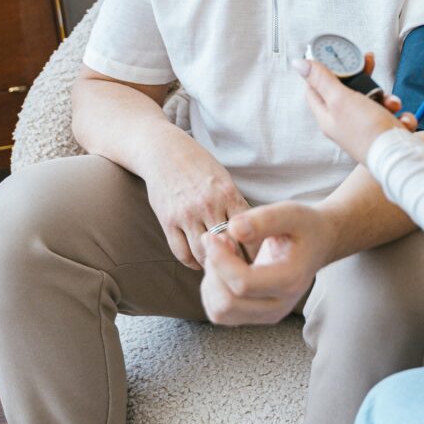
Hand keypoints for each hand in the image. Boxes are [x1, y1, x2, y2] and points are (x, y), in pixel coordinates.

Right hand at [141, 127, 250, 270]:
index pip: (248, 232)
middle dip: (237, 262)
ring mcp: (186, 214)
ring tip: (220, 267)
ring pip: (204, 254)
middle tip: (241, 271)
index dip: (255, 250)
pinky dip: (193, 262)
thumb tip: (254, 235)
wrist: (164, 152)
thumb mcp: (223, 180)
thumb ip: (236, 206)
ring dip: (213, 265)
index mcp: (227, 193)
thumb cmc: (199, 166)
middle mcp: (208, 204)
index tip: (258, 259)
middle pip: (228, 247)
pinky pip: (182, 253)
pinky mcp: (168, 221)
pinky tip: (199, 261)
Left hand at [201, 201, 332, 324]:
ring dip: (212, 281)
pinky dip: (212, 291)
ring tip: (223, 253)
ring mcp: (267, 314)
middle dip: (215, 269)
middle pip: (228, 302)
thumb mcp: (291, 213)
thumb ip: (264, 219)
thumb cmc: (304, 226)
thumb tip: (234, 229)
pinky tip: (224, 267)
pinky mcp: (256, 316)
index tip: (213, 236)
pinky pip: (220, 314)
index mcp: (290, 280)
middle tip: (219, 240)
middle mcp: (280, 305)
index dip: (221, 260)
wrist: (317, 243)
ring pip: (220, 312)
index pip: (243, 283)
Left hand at [294, 55, 416, 165]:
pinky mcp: (382, 131)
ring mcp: (364, 127)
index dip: (322, 70)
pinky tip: (402, 120)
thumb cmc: (367, 132)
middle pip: (347, 90)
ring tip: (392, 103)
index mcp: (327, 116)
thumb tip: (299, 63)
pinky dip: (398, 114)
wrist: (398, 158)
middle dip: (362, 77)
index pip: (315, 88)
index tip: (333, 56)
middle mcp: (344, 122)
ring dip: (386, 97)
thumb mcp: (340, 99)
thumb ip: (322, 80)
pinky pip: (389, 114)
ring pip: (373, 100)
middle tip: (369, 62)